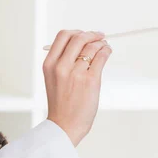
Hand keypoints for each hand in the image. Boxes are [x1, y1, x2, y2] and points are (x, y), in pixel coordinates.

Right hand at [43, 30, 111, 145]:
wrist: (65, 125)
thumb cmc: (61, 103)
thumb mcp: (54, 78)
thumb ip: (63, 61)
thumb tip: (83, 44)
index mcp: (49, 64)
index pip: (63, 36)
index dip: (77, 32)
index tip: (85, 34)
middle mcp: (61, 66)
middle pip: (78, 38)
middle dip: (92, 34)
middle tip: (99, 36)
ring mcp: (76, 73)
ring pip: (92, 47)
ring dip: (101, 43)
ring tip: (105, 46)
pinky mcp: (90, 80)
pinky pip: (101, 57)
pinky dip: (106, 51)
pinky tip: (107, 52)